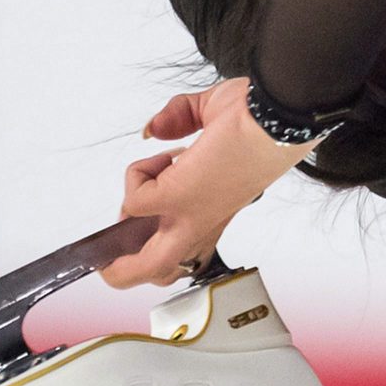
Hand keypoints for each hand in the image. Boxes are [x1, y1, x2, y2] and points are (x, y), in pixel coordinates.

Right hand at [100, 76, 312, 287]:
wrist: (276, 118)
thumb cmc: (262, 118)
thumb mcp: (216, 114)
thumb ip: (180, 117)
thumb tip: (154, 130)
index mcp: (216, 210)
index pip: (187, 245)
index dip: (160, 234)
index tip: (143, 219)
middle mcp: (204, 221)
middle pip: (162, 271)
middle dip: (126, 272)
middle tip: (108, 258)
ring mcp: (190, 216)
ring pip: (149, 264)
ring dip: (121, 251)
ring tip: (117, 222)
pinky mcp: (176, 198)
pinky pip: (133, 201)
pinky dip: (135, 177)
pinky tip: (161, 159)